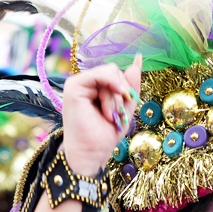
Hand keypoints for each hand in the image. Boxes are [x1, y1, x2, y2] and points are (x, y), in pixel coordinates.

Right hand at [61, 57, 140, 175]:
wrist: (91, 152)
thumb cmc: (105, 134)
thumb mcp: (125, 107)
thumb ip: (131, 85)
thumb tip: (138, 58)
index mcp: (96, 88)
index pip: (118, 75)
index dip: (127, 89)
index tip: (126, 109)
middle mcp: (86, 83)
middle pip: (116, 72)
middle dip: (122, 94)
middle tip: (115, 116)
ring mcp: (78, 83)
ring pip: (111, 73)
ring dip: (116, 98)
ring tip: (109, 116)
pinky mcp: (74, 86)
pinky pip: (102, 74)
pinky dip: (111, 89)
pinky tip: (107, 108)